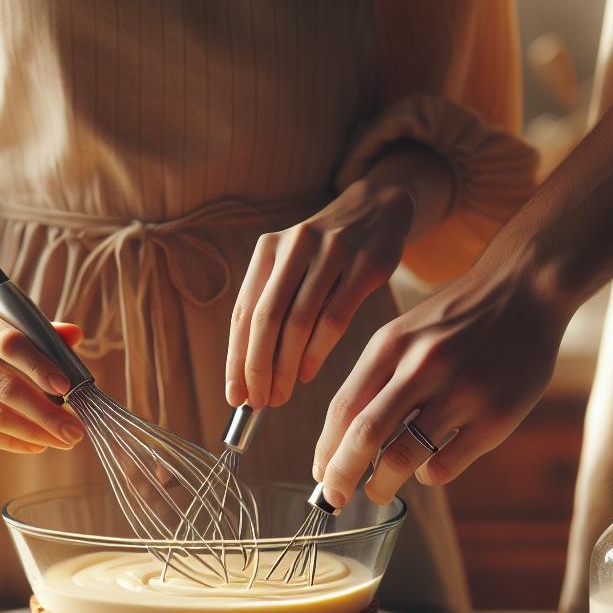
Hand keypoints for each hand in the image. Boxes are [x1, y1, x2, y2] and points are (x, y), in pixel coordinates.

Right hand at [0, 302, 86, 452]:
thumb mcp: (18, 328)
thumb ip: (45, 333)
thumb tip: (74, 334)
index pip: (8, 342)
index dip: (39, 365)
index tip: (67, 387)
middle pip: (1, 384)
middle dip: (44, 412)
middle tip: (74, 429)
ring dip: (32, 432)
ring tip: (62, 440)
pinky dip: (10, 442)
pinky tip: (36, 445)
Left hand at [225, 177, 414, 409]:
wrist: (378, 210)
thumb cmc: (327, 254)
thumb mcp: (292, 267)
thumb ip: (271, 310)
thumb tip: (248, 374)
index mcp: (268, 250)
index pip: (243, 313)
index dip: (235, 358)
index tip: (235, 394)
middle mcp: (295, 246)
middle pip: (267, 319)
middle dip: (258, 368)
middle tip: (259, 402)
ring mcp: (332, 252)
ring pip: (300, 322)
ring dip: (287, 366)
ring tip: (282, 394)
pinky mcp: (365, 264)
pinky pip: (335, 317)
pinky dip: (318, 352)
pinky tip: (309, 374)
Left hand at [311, 270, 569, 506]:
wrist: (526, 288)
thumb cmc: (457, 318)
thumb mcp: (406, 331)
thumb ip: (377, 376)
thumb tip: (344, 439)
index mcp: (392, 344)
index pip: (343, 407)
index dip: (325, 448)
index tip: (320, 473)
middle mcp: (423, 367)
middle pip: (364, 435)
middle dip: (340, 476)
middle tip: (333, 498)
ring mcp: (462, 392)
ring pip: (402, 458)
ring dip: (381, 485)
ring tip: (377, 491)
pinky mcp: (496, 417)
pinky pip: (446, 465)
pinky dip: (427, 476)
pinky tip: (427, 471)